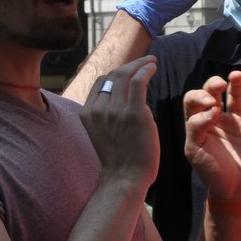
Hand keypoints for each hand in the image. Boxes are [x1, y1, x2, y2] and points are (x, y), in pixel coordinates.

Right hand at [83, 56, 159, 191]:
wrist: (125, 178)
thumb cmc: (120, 159)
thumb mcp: (103, 133)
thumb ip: (109, 114)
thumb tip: (127, 97)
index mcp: (88, 113)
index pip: (100, 82)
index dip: (116, 73)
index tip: (129, 71)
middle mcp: (99, 109)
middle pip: (113, 75)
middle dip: (130, 64)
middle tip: (144, 61)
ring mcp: (115, 110)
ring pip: (125, 75)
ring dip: (140, 64)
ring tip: (151, 62)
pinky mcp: (134, 113)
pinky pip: (139, 81)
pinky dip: (146, 70)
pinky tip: (153, 67)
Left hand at [183, 71, 240, 200]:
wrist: (237, 193)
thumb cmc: (212, 173)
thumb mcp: (195, 151)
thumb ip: (196, 126)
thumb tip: (212, 107)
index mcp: (200, 124)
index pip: (194, 100)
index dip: (198, 96)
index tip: (208, 104)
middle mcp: (218, 121)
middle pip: (213, 93)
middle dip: (214, 84)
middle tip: (219, 84)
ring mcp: (239, 124)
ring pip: (236, 96)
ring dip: (236, 83)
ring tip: (236, 75)